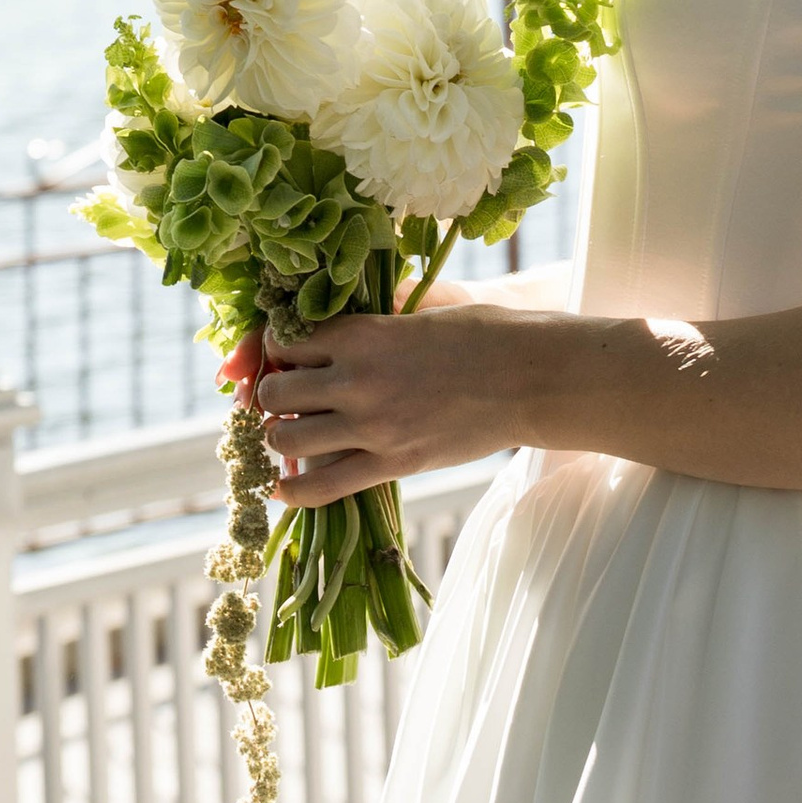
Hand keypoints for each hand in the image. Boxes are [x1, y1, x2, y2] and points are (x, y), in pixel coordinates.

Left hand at [256, 303, 546, 508]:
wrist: (530, 377)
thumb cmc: (482, 334)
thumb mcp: (419, 311)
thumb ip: (373, 323)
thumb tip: (335, 330)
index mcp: (362, 333)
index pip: (285, 341)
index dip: (277, 350)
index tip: (284, 357)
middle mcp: (356, 378)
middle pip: (274, 392)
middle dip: (272, 394)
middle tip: (285, 398)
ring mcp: (372, 426)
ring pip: (285, 439)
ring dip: (279, 437)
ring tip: (291, 433)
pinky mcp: (392, 464)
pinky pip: (322, 485)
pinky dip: (292, 491)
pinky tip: (280, 490)